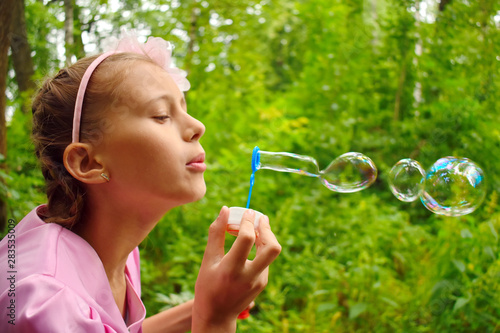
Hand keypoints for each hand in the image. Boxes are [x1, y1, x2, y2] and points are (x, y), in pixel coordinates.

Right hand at [192, 207, 280, 331]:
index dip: (248, 222)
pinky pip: (266, 259)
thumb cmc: (207, 285)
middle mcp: (249, 276)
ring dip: (265, 236)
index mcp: (231, 269)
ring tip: (253, 228)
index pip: (247, 239)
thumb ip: (216, 234)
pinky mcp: (263, 282)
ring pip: (272, 252)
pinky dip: (260, 247)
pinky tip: (249, 243)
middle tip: (260, 218)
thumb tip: (225, 209)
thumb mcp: (208, 260)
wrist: (217, 315)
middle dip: (268, 229)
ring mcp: (259, 281)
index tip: (247, 212)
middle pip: (272, 247)